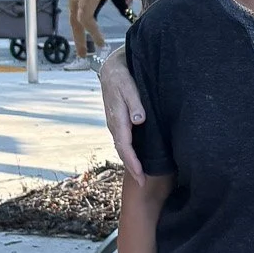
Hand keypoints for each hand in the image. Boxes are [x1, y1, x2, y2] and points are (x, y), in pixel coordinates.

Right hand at [99, 48, 146, 184]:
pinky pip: (123, 140)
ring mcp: (115, 124)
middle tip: (143, 184)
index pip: (125, 146)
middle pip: (122, 151)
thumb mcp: (128, 85)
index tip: (140, 176)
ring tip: (140, 175)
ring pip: (122, 147)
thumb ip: (134, 102)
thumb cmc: (121, 76)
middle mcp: (114, 124)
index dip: (133, 162)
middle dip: (132, 168)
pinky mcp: (118, 121)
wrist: (110, 69)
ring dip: (130, 161)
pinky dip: (129, 151)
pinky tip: (137, 157)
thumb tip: (138, 121)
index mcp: (117, 118)